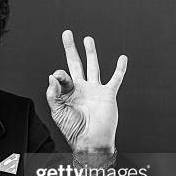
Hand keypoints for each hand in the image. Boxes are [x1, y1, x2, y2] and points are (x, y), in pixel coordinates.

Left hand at [46, 30, 126, 150]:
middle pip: (75, 63)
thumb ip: (54, 93)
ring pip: (93, 66)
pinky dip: (120, 68)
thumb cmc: (73, 130)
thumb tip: (52, 75)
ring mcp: (95, 90)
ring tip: (87, 39)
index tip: (59, 76)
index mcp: (67, 93)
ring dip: (91, 52)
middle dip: (71, 48)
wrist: (91, 141)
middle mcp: (81, 88)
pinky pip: (115, 78)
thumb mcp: (58, 112)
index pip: (62, 75)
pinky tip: (122, 58)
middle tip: (67, 33)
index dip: (60, 74)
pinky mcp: (108, 94)